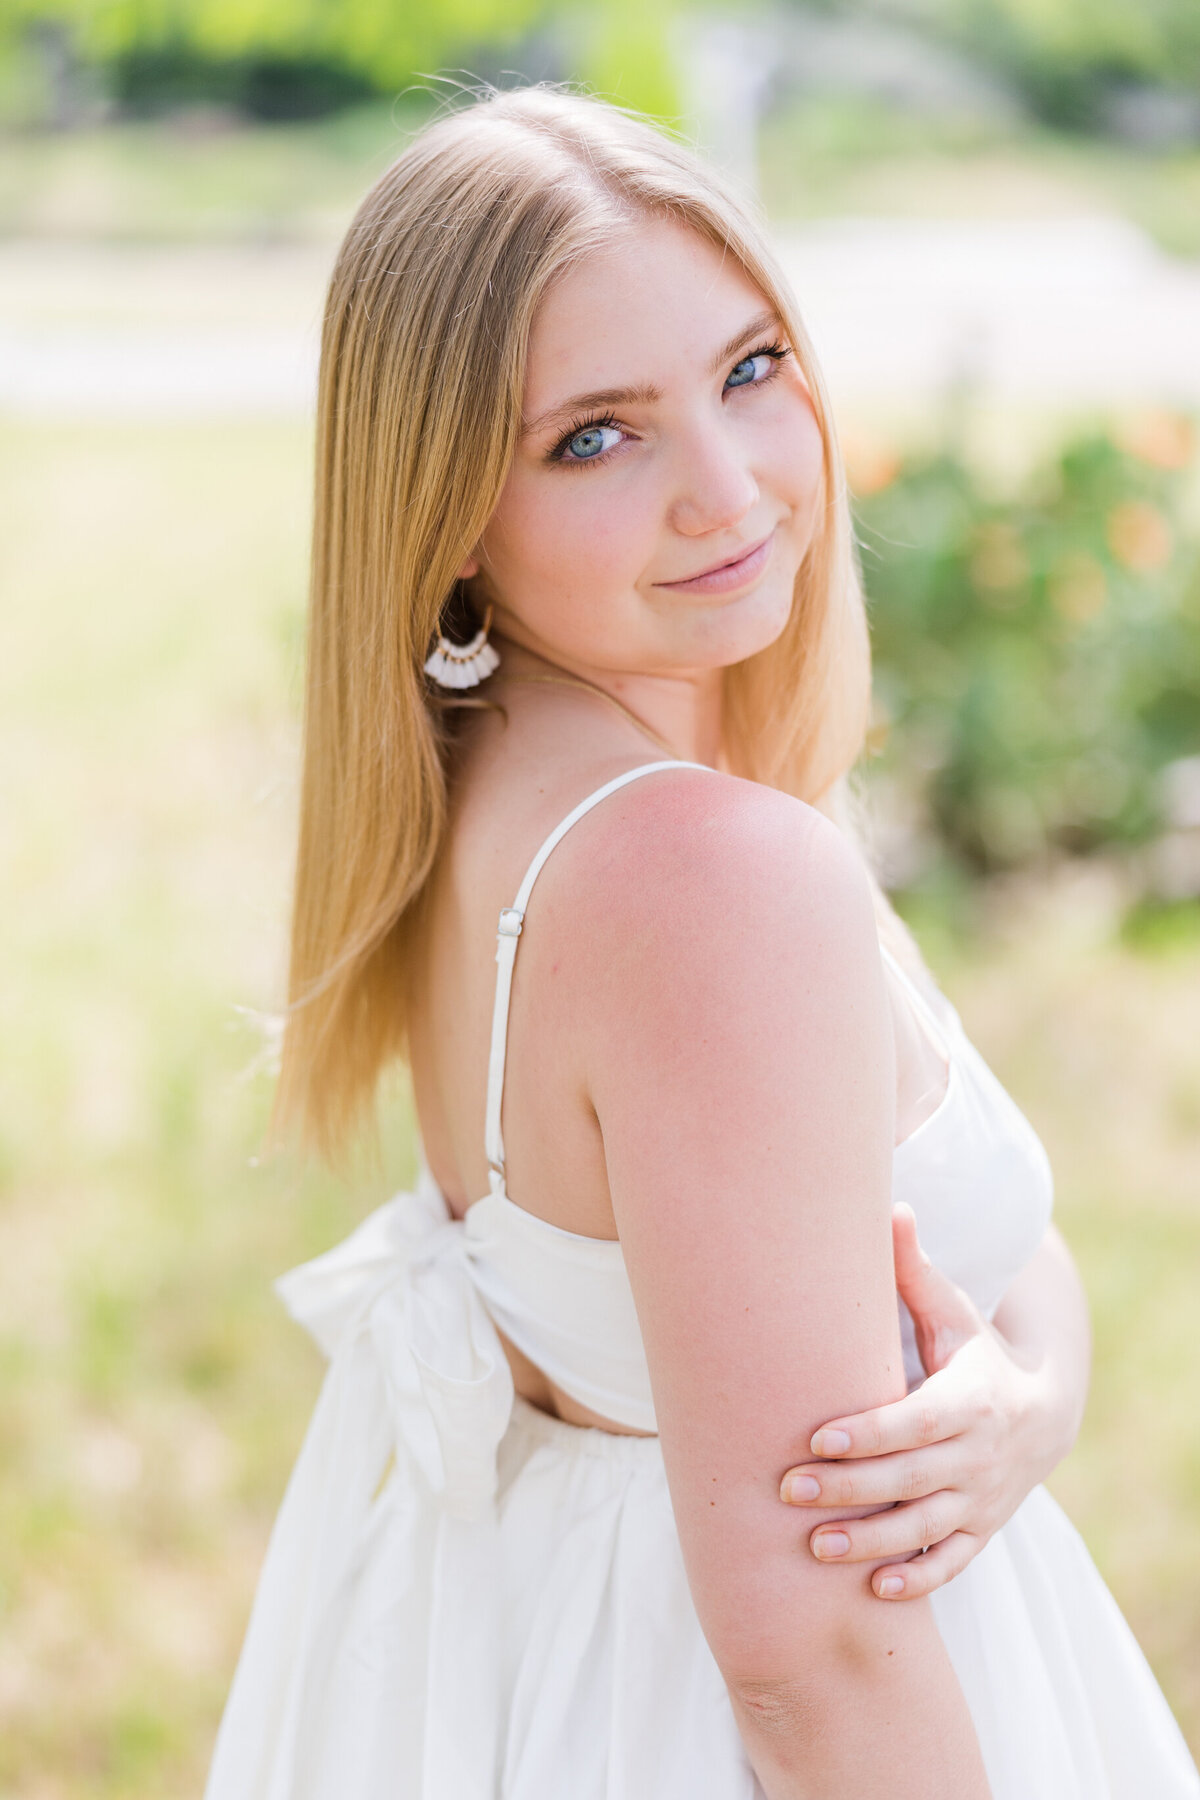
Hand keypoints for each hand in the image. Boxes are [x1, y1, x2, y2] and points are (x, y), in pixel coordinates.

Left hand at [779, 1203, 1058, 1599]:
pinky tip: (874, 1590)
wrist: (1041, 1415)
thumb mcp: (953, 1312)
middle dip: (850, 1489)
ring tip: (815, 1550)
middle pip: (911, 1479)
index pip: (915, 1422)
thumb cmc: (974, 1355)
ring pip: (925, 1529)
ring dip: (872, 1542)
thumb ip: (914, 1271)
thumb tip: (891, 1205)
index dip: (868, 1434)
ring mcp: (981, 1499)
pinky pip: (952, 1563)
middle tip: (788, 1491)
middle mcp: (977, 1455)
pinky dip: (919, 1579)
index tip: (816, 1439)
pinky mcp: (979, 1531)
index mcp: (969, 1399)